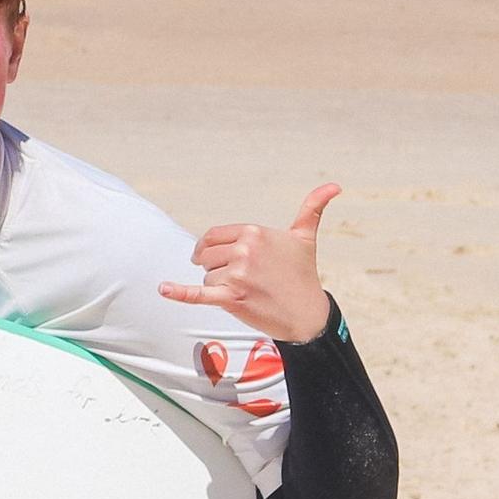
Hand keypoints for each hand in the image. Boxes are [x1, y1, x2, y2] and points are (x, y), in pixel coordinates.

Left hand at [161, 183, 339, 344]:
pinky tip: (163, 289)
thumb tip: (334, 185)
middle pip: (206, 257)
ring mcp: (237, 275)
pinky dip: (179, 292)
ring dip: (220, 286)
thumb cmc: (302, 273)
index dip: (214, 249)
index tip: (224, 259)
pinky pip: (198, 294)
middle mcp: (244, 250)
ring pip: (207, 277)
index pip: (212, 237)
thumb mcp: (304, 237)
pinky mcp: (232, 298)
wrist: (308, 314)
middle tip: (245, 279)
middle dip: (218, 268)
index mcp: (253, 232)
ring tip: (248, 291)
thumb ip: (312, 208)